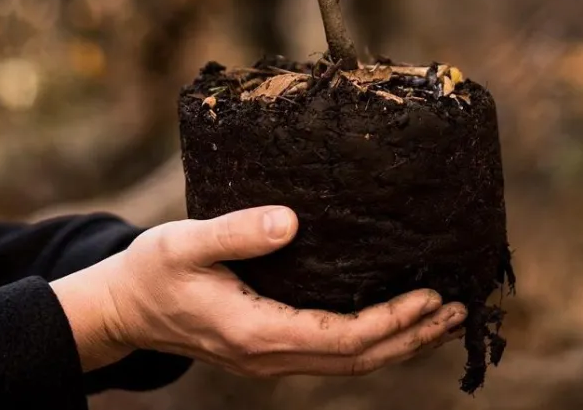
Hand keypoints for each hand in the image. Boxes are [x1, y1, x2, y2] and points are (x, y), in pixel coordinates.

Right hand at [50, 206, 466, 376]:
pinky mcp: (269, 347)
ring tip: (441, 317)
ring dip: (399, 342)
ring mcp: (270, 357)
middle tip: (459, 307)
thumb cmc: (152, 271)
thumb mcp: (186, 243)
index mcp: (257, 333)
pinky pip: (333, 353)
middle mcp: (270, 355)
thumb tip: (291, 220)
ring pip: (349, 361)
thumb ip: (237, 233)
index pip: (342, 337)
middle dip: (412, 336)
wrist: (124, 308)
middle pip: (358, 358)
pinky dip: (372, 340)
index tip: (432, 295)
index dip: (392, 320)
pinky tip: (391, 320)